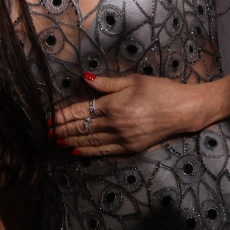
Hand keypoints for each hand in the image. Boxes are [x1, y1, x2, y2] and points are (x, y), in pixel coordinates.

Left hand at [48, 73, 209, 156]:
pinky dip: (89, 152)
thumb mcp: (133, 80)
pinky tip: (78, 151)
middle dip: (62, 130)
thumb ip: (107, 83)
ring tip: (57, 142)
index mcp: (113, 105)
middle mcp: (115, 124)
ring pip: (91, 141)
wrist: (183, 110)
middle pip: (82, 128)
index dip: (62, 116)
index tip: (48, 119)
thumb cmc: (160, 90)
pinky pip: (105, 151)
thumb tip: (85, 78)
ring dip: (71, 142)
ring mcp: (123, 138)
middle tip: (46, 133)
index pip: (81, 112)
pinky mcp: (131, 147)